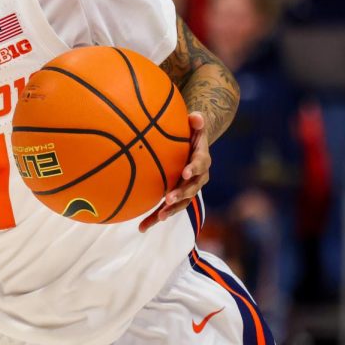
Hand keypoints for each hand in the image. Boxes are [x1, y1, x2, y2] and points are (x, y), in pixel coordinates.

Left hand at [139, 111, 210, 232]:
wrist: (194, 146)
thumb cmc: (191, 132)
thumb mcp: (196, 124)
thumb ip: (197, 120)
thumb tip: (195, 116)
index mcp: (202, 160)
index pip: (200, 164)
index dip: (194, 169)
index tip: (185, 173)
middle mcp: (198, 178)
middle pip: (191, 189)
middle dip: (181, 194)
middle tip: (169, 199)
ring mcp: (187, 189)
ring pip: (181, 203)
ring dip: (170, 211)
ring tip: (159, 217)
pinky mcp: (176, 197)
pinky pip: (166, 209)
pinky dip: (154, 219)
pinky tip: (141, 228)